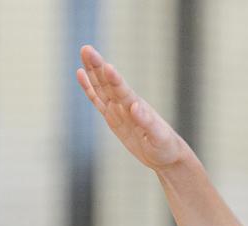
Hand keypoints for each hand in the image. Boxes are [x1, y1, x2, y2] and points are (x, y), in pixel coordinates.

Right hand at [77, 45, 186, 171]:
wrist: (166, 155)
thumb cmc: (166, 146)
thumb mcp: (159, 137)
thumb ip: (147, 122)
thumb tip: (135, 107)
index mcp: (137, 107)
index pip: (123, 91)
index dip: (114, 80)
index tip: (107, 66)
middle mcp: (126, 104)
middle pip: (109, 83)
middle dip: (98, 67)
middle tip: (86, 49)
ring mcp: (119, 110)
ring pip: (101, 87)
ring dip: (92, 71)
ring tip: (84, 52)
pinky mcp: (113, 118)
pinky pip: (98, 101)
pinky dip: (89, 88)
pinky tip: (81, 74)